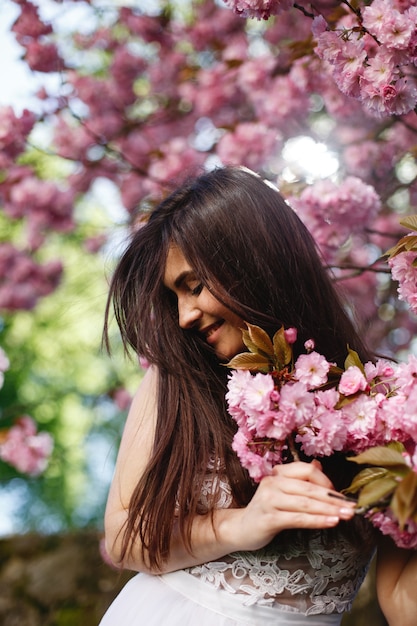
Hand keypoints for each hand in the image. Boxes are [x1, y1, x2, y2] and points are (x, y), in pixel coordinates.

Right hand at [234, 460, 355, 551]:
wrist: (242, 528)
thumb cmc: (267, 510)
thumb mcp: (283, 492)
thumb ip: (300, 479)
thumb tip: (318, 464)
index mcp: (278, 473)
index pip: (307, 470)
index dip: (326, 481)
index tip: (339, 495)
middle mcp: (272, 483)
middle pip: (310, 487)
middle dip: (334, 498)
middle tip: (353, 507)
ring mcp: (269, 500)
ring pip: (306, 503)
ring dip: (330, 509)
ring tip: (347, 515)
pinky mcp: (269, 518)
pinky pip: (298, 518)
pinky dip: (317, 520)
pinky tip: (332, 522)